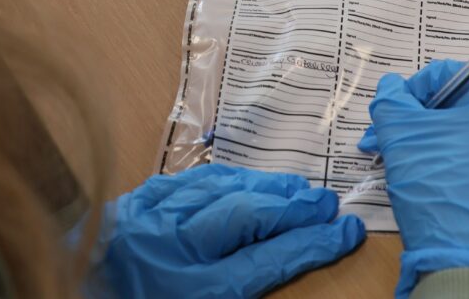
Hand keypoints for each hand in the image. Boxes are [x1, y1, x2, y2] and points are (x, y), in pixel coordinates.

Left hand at [96, 164, 364, 298]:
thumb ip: (240, 288)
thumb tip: (281, 253)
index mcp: (192, 291)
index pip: (269, 259)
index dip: (313, 244)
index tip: (345, 231)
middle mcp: (169, 250)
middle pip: (246, 215)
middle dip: (291, 207)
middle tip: (325, 203)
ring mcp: (144, 223)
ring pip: (215, 190)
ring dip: (258, 187)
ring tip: (291, 189)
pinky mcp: (124, 209)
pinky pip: (177, 183)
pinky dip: (213, 181)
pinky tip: (236, 181)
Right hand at [358, 60, 468, 297]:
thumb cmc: (442, 194)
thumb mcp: (402, 138)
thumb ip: (392, 103)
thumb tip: (392, 90)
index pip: (455, 75)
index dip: (414, 89)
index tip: (392, 115)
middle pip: (468, 113)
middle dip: (424, 127)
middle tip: (392, 147)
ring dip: (444, 154)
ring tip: (415, 177)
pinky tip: (446, 203)